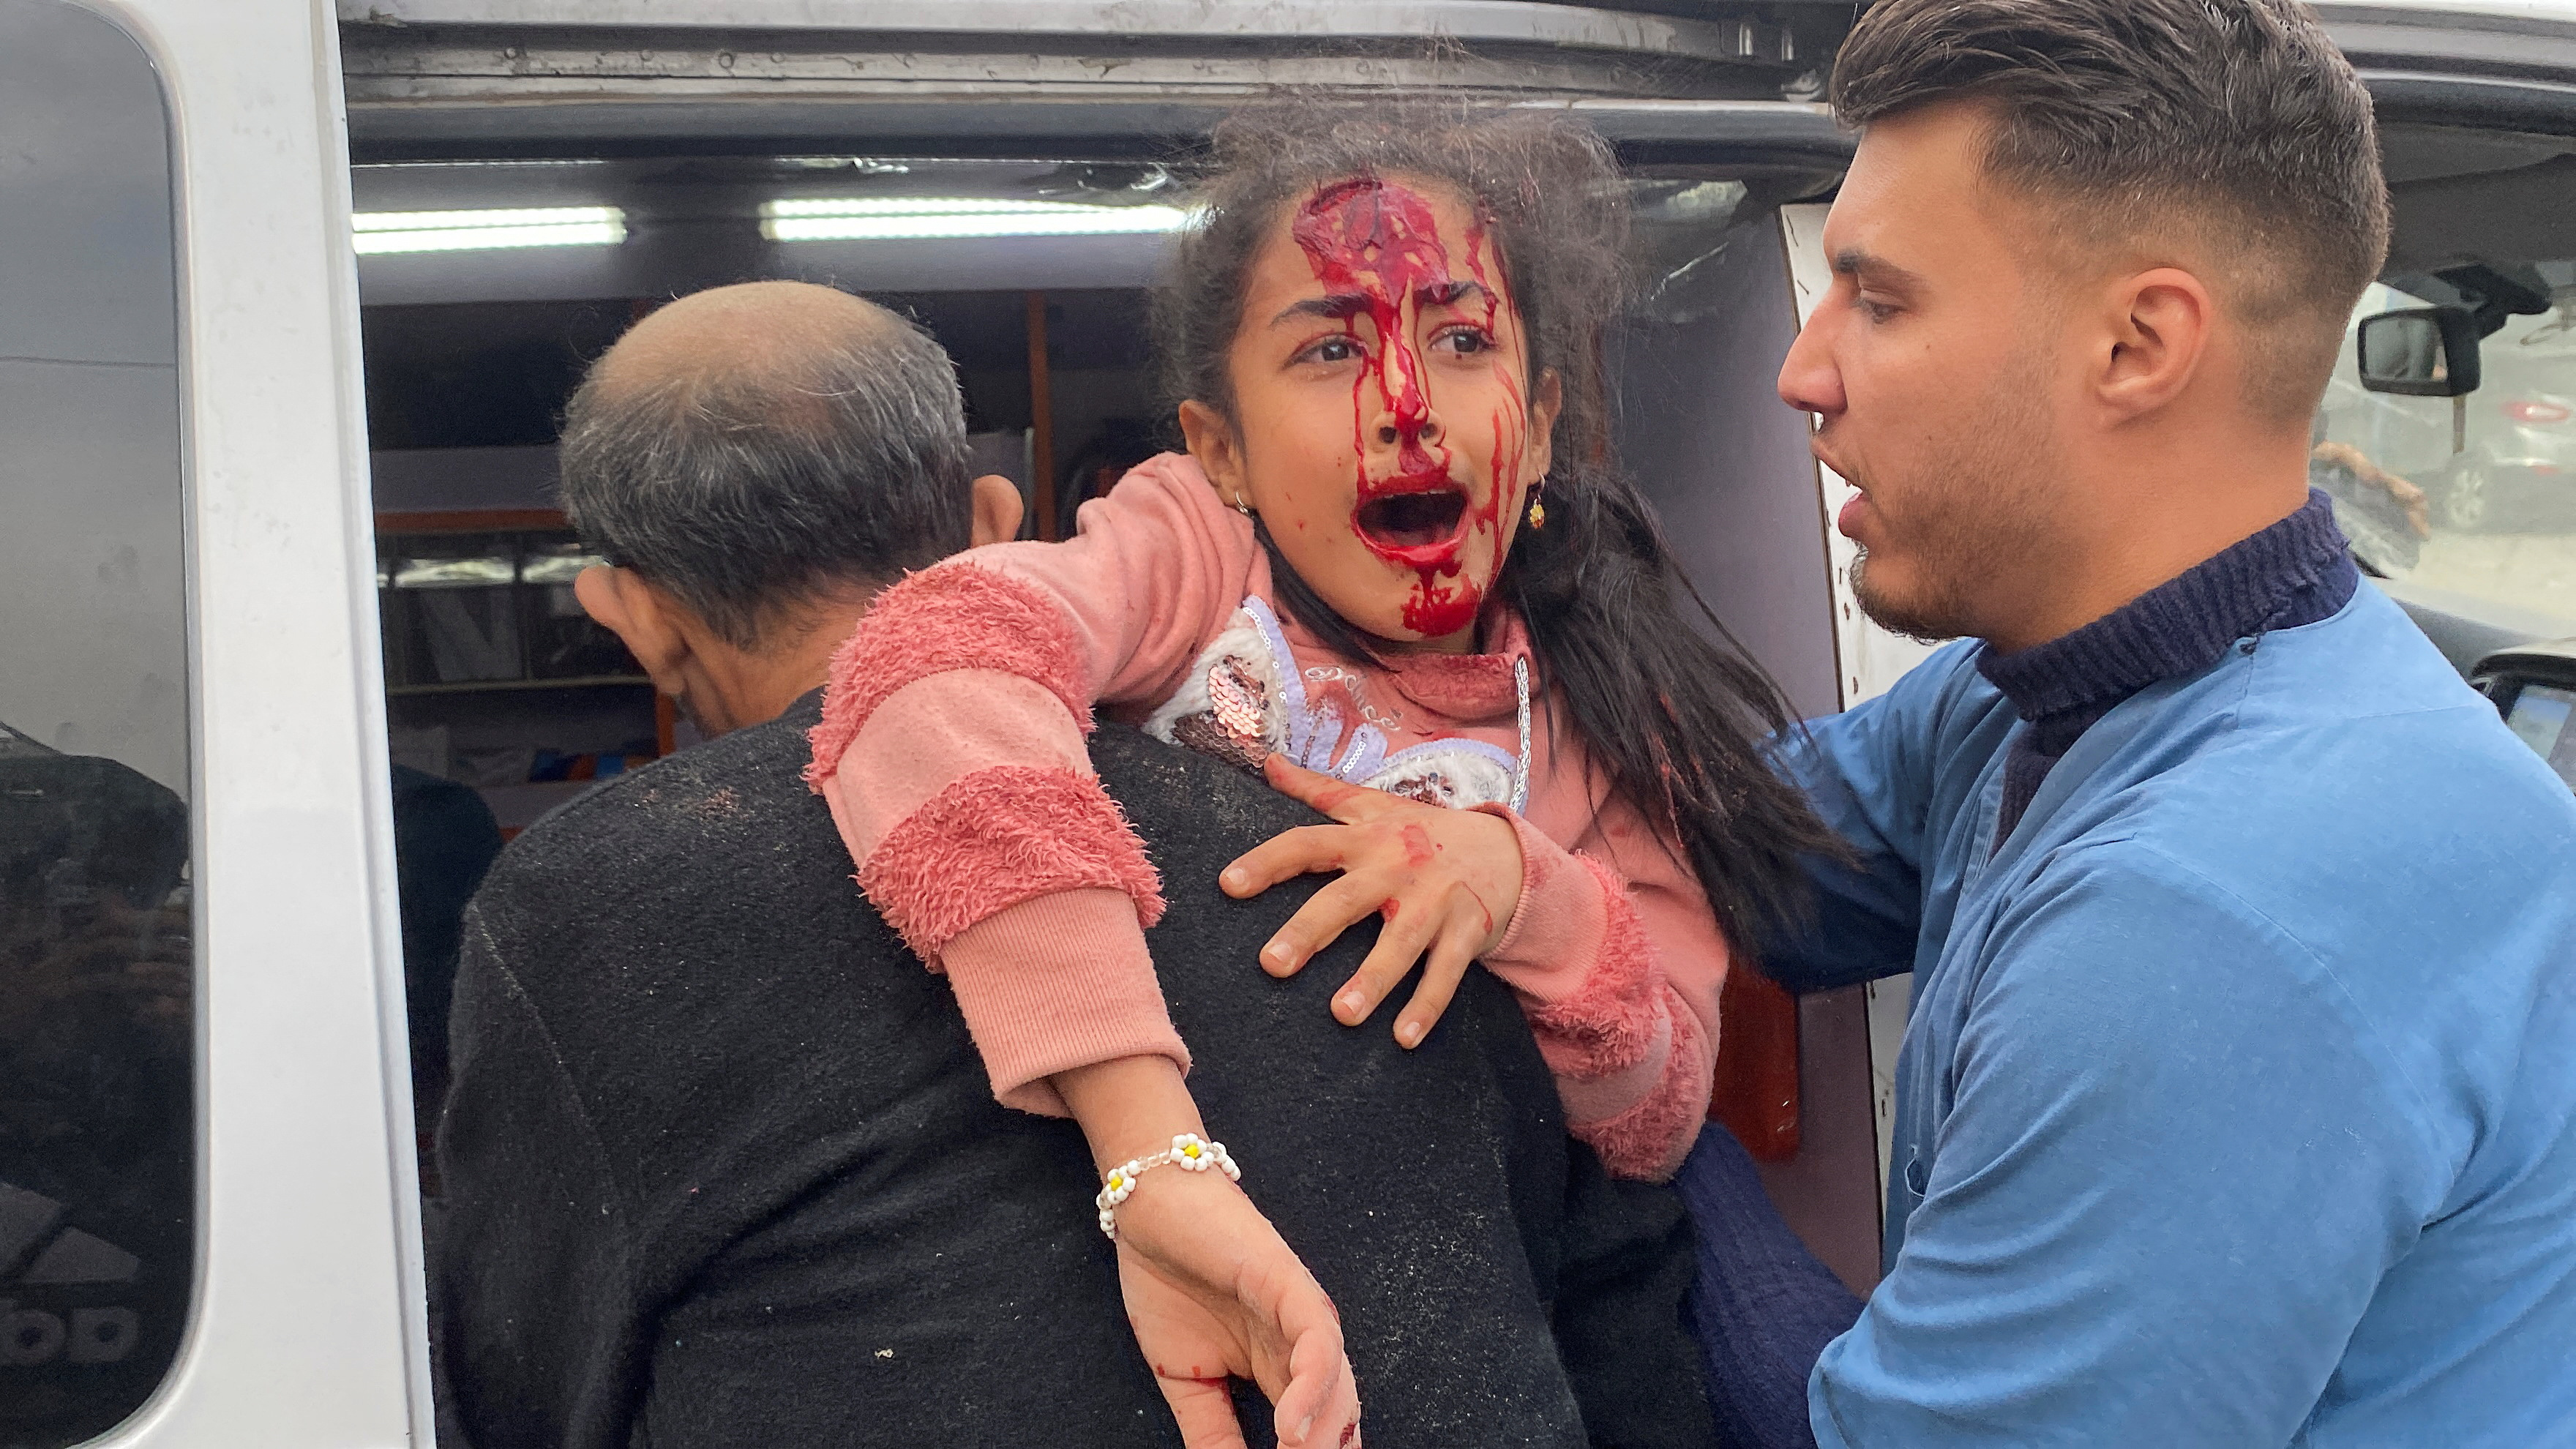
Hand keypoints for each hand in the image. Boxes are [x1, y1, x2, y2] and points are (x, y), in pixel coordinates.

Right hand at [1114, 1167, 1360, 1448]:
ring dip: (1323, 1439)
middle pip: (1337, 1420)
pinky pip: (1318, 1341)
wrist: (1147, 1206)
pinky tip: (1291, 1429)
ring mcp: (1301, 1314)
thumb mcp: (1183, 1380)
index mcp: (1282, 1371)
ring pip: (1338, 1387)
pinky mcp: (1290, 1283)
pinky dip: (1313, 1386)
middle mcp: (1302, 1347)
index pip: (1313, 1436)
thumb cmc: (1167, 1282)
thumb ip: (1211, 1433)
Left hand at [1219, 755, 1522, 1047]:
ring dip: (1373, 979)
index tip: (1229, 884)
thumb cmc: (1423, 832)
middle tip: (1271, 964)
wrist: (1507, 851)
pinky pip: (1445, 975)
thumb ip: (1318, 790)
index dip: (1269, 861)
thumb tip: (1267, 762)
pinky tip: (1404, 1038)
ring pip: (1400, 943)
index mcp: (1367, 838)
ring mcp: (1434, 903)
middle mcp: (1397, 868)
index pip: (1309, 844)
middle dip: (1311, 930)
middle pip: (1347, 899)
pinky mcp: (1466, 933)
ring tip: (1341, 1014)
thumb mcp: (1373, 806)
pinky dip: (1426, 1007)